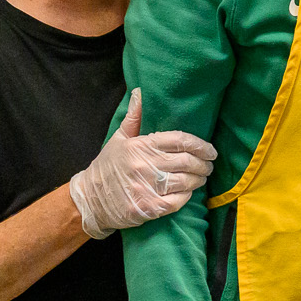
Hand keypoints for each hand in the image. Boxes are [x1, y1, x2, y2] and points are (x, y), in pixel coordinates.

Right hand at [69, 90, 217, 238]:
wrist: (90, 200)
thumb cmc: (108, 167)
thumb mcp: (119, 139)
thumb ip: (134, 117)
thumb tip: (140, 92)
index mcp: (141, 145)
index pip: (180, 140)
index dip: (201, 145)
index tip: (210, 150)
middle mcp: (145, 165)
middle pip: (187, 161)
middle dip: (204, 164)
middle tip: (209, 165)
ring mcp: (147, 188)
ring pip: (186, 182)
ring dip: (199, 180)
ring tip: (201, 178)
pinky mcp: (148, 208)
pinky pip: (178, 201)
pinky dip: (187, 196)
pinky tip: (188, 192)